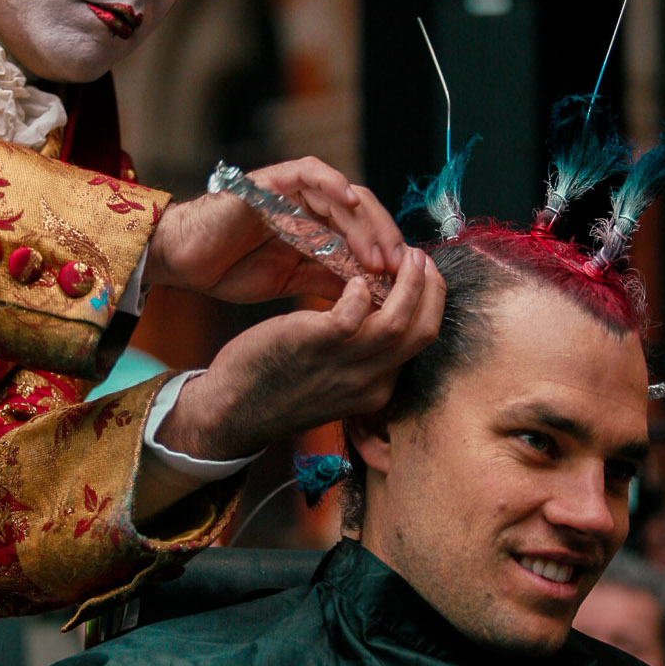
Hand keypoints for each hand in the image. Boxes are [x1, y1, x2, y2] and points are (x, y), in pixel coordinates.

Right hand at [145, 158, 406, 303]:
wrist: (183, 262)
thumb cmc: (229, 269)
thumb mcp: (291, 281)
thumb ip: (327, 279)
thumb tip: (371, 295)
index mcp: (315, 227)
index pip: (363, 232)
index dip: (384, 254)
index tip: (399, 282)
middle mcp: (308, 205)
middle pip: (361, 212)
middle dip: (382, 239)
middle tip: (395, 268)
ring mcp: (291, 191)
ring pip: (342, 195)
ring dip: (364, 223)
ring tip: (376, 253)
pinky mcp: (271, 182)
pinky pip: (308, 173)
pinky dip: (331, 182)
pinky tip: (348, 201)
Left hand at [155, 252, 444, 461]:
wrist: (233, 409)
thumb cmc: (280, 383)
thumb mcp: (332, 378)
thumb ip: (358, 352)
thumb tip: (375, 309)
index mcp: (377, 388)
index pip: (419, 341)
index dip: (426, 303)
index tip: (419, 277)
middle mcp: (369, 382)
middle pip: (423, 332)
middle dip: (432, 289)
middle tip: (421, 258)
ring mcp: (344, 366)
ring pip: (398, 323)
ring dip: (408, 283)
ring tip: (402, 256)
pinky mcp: (314, 345)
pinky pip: (353, 316)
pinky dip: (361, 293)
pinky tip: (356, 280)